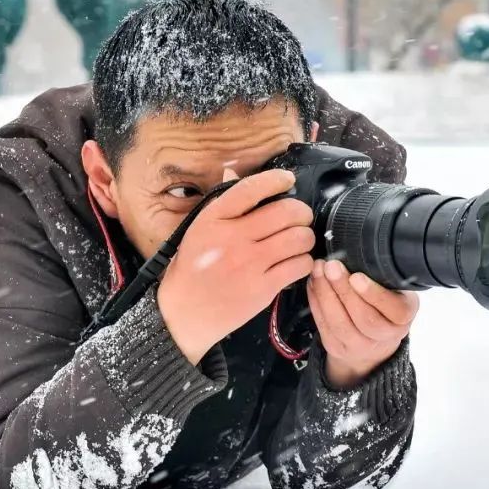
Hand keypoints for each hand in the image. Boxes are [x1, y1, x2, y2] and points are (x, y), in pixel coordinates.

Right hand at [159, 168, 315, 364]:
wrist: (182, 315)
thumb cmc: (190, 271)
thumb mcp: (196, 232)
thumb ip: (219, 206)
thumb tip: (233, 172)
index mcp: (212, 221)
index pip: (250, 189)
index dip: (275, 180)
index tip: (287, 179)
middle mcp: (232, 238)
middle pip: (285, 212)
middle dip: (301, 212)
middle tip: (300, 218)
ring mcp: (250, 264)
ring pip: (299, 238)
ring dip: (305, 237)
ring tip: (299, 242)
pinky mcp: (263, 288)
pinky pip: (300, 265)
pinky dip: (304, 262)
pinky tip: (296, 263)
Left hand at [308, 259, 418, 388]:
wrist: (372, 340)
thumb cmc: (382, 305)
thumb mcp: (393, 289)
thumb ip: (383, 276)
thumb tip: (359, 250)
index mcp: (404, 316)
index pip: (394, 309)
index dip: (374, 294)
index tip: (357, 276)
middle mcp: (386, 335)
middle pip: (364, 317)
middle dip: (343, 290)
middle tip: (331, 266)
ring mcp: (360, 346)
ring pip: (340, 323)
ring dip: (325, 293)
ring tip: (318, 270)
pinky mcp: (337, 348)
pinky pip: (323, 325)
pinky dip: (315, 302)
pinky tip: (313, 283)